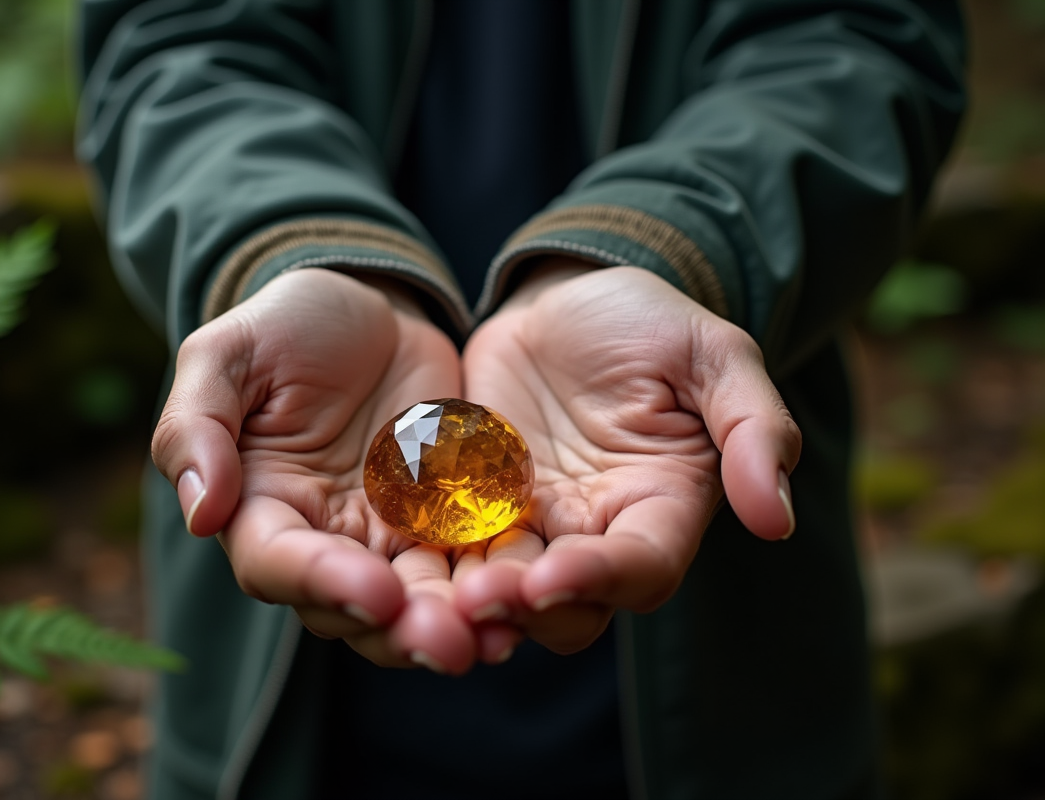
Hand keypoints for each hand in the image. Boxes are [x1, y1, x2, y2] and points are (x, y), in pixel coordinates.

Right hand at [151, 269, 511, 672]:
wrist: (373, 308)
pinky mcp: (450, 521)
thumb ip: (197, 425)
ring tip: (498, 636)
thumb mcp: (228, 354)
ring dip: (457, 624)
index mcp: (262, 509)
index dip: (323, 583)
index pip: (279, 564)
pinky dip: (498, 582)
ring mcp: (392, 536)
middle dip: (402, 629)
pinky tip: (532, 593)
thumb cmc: (288, 326)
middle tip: (451, 644)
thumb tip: (200, 513)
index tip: (375, 590)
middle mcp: (326, 540)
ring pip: (420, 601)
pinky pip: (474, 562)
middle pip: (355, 608)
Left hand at [453, 263, 801, 654]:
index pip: (642, 565)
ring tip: (434, 597)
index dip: (603, 578)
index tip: (555, 577)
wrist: (564, 297)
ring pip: (504, 588)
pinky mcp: (473, 507)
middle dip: (527, 607)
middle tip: (479, 599)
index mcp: (661, 507)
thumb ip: (752, 426)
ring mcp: (531, 525)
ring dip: (471, 601)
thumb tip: (775, 518)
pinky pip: (449, 545)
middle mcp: (596, 532)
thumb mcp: (712, 353)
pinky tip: (392, 559)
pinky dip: (428, 559)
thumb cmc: (647, 321)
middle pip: (570, 603)